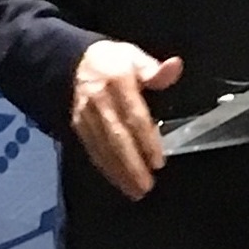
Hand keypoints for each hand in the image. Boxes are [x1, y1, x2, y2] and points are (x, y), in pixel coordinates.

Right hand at [71, 40, 183, 199]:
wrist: (73, 61)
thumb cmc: (112, 61)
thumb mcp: (134, 57)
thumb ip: (155, 70)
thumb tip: (175, 67)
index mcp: (117, 81)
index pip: (134, 116)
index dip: (146, 141)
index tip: (158, 162)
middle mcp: (99, 100)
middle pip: (116, 137)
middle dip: (131, 165)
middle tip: (146, 186)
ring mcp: (85, 114)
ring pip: (103, 147)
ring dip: (119, 172)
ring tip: (135, 191)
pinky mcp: (77, 125)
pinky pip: (92, 149)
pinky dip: (105, 167)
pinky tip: (118, 181)